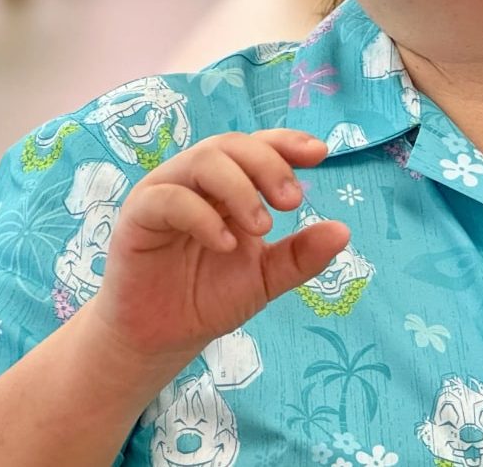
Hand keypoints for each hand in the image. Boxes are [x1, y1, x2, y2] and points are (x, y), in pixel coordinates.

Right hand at [82, 129, 347, 368]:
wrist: (161, 339)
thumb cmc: (208, 298)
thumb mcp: (266, 277)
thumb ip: (300, 255)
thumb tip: (344, 231)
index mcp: (228, 186)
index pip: (257, 147)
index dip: (287, 142)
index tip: (320, 154)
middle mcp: (196, 181)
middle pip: (232, 145)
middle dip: (269, 164)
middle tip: (294, 201)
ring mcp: (165, 192)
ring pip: (203, 160)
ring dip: (239, 187)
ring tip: (263, 227)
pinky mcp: (138, 215)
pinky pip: (169, 198)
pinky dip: (202, 215)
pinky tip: (226, 244)